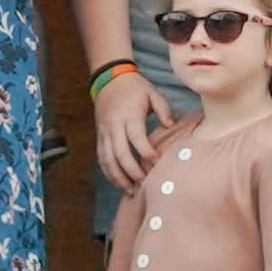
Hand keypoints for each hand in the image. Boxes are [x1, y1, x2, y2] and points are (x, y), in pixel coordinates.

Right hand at [91, 70, 169, 187]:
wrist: (109, 80)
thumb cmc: (135, 88)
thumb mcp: (153, 93)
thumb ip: (164, 110)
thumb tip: (171, 126)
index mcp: (129, 115)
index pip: (136, 138)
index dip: (146, 152)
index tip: (157, 162)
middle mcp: (114, 126)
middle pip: (120, 154)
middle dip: (132, 171)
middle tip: (145, 183)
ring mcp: (104, 133)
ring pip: (108, 160)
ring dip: (118, 177)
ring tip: (131, 190)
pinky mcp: (100, 137)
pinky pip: (102, 159)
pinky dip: (109, 173)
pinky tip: (119, 183)